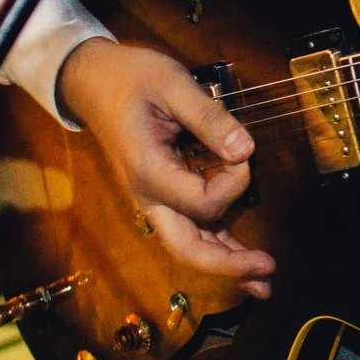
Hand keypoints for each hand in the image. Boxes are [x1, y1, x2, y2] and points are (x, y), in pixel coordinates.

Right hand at [56, 38, 275, 297]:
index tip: (244, 150)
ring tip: (263, 282)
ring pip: (189, 245)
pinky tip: (240, 257)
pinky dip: (216, 243)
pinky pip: (190, 227)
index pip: (203, 203)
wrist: (91, 80)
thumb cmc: (130, 77)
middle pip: (188, 247)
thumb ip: (209, 117)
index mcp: (148, 172)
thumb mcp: (172, 84)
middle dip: (228, 264)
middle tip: (268, 270)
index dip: (235, 183)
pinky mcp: (162, 193)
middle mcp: (148, 195)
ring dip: (225, 264)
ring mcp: (153, 199)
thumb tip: (245, 151)